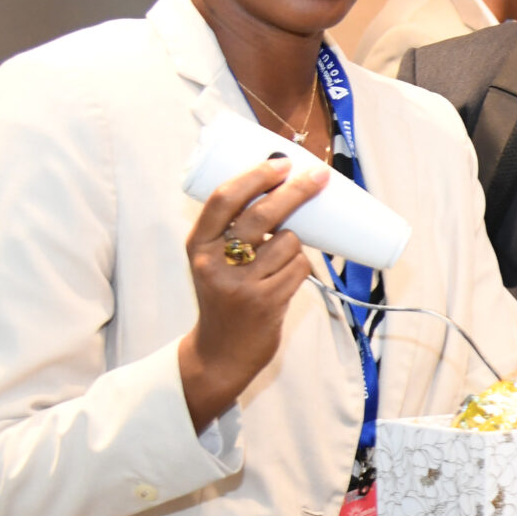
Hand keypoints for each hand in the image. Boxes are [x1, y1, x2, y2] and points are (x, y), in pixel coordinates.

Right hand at [179, 158, 329, 430]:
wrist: (220, 353)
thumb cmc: (224, 297)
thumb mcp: (213, 261)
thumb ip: (234, 231)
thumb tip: (283, 189)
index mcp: (197, 245)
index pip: (223, 199)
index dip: (255, 176)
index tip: (282, 163)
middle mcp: (214, 262)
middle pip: (262, 215)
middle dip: (296, 191)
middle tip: (319, 176)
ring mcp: (240, 284)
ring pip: (288, 242)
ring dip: (295, 243)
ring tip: (279, 260)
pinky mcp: (265, 302)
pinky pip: (299, 268)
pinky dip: (300, 267)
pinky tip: (284, 279)